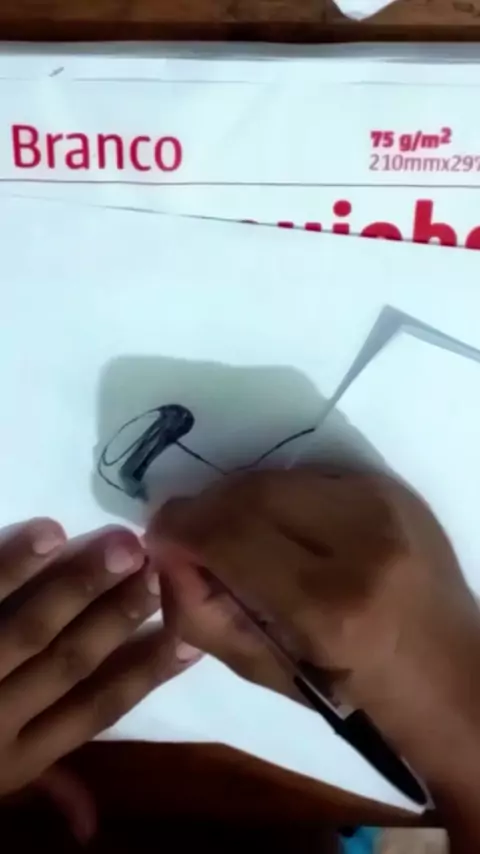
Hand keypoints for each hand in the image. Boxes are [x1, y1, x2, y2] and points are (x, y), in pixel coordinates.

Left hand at [0, 518, 197, 839]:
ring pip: (28, 628)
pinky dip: (9, 565)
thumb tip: (92, 825)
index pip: (96, 710)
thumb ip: (42, 795)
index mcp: (16, 760)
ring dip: (79, 583)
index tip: (189, 634)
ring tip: (122, 543)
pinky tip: (48, 533)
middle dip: (120, 614)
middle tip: (159, 567)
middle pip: (71, 660)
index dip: (146, 673)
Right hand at [148, 468, 479, 763]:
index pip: (232, 535)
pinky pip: (311, 473)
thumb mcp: (267, 673)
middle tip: (188, 530)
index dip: (183, 527)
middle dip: (206, 506)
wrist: (450, 673)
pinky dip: (278, 490)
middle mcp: (365, 542)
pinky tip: (276, 520)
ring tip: (228, 527)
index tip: (160, 535)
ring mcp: (387, 506)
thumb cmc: (356, 693)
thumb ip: (201, 614)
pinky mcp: (395, 488)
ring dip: (239, 495)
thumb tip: (166, 554)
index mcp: (333, 606)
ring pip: (280, 474)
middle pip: (253, 492)